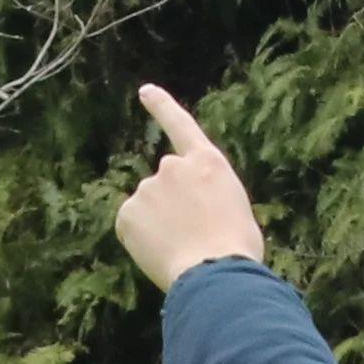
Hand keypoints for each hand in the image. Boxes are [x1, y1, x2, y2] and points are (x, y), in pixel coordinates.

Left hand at [112, 84, 266, 293]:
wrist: (216, 273)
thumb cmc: (236, 249)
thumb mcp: (234, 209)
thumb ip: (207, 196)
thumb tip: (190, 212)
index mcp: (207, 163)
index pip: (181, 125)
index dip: (161, 107)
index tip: (144, 91)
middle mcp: (173, 166)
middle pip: (165, 184)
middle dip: (171, 205)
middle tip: (193, 236)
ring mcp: (148, 187)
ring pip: (148, 209)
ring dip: (159, 226)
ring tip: (184, 249)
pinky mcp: (128, 213)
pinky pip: (132, 228)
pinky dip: (142, 242)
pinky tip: (162, 254)